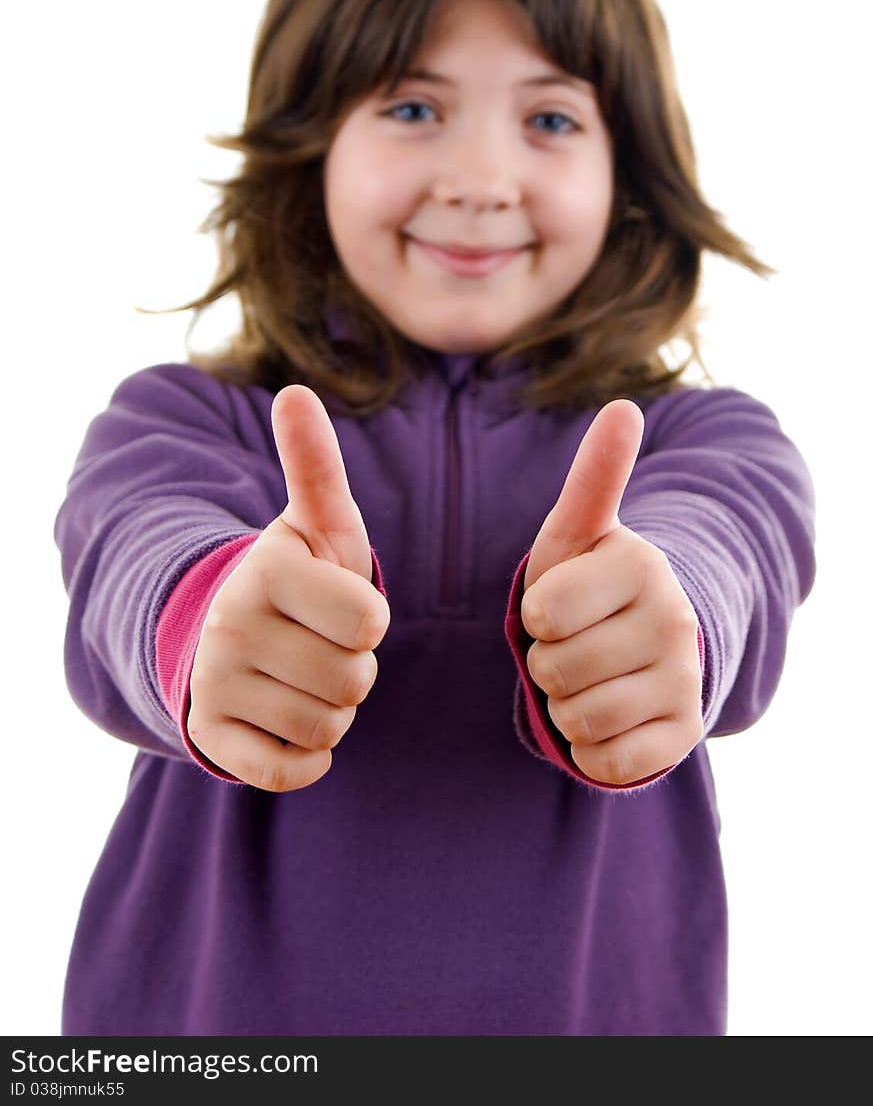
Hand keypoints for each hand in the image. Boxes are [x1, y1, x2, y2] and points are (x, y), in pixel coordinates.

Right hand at [187, 385, 389, 791]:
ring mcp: (214, 685)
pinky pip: (288, 771)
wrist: (234, 630)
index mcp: (265, 570)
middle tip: (324, 644)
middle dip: (355, 668)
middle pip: (354, 680)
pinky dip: (306, 757)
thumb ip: (315, 464)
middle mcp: (228, 626)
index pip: (370, 621)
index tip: (341, 605)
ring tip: (306, 675)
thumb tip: (295, 392)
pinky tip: (290, 721)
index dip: (370, 618)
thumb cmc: (300, 574)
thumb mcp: (316, 521)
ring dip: (334, 710)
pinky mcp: (211, 737)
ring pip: (328, 728)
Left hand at [521, 400, 702, 785]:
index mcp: (643, 566)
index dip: (536, 615)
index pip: (542, 614)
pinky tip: (611, 715)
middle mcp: (676, 622)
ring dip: (567, 705)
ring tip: (592, 676)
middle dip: (549, 662)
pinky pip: (608, 762)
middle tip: (576, 644)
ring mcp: (686, 681)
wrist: (639, 642)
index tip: (561, 604)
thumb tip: (622, 406)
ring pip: (578, 718)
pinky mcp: (686, 734)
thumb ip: (594, 475)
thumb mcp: (578, 532)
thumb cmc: (588, 583)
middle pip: (555, 670)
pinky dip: (593, 748)